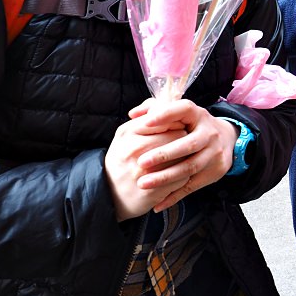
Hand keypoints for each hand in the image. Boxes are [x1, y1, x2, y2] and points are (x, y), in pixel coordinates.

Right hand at [104, 105, 188, 221]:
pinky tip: (178, 175)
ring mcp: (143, 171)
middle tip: (183, 143)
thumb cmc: (122, 158)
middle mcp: (134, 149)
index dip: (176, 121)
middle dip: (184, 138)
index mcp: (128, 132)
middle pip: (178, 134)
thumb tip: (166, 101)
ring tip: (182, 157)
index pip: (165, 117)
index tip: (179, 126)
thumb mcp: (127, 133)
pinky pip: (182, 177)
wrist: (108, 194)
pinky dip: (184, 175)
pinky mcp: (152, 190)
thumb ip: (146, 115)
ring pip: (183, 155)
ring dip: (187, 156)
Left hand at [131, 99, 238, 212]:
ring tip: (143, 183)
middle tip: (141, 162)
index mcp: (198, 115)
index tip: (146, 123)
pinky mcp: (215, 171)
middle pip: (189, 144)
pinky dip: (174, 195)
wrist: (225, 139)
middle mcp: (209, 133)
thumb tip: (133, 114)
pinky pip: (193, 186)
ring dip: (166, 177)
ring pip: (190, 167)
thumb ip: (155, 109)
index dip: (166, 115)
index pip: (184, 109)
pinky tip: (157, 203)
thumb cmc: (192, 126)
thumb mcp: (179, 114)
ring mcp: (214, 153)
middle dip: (164, 154)